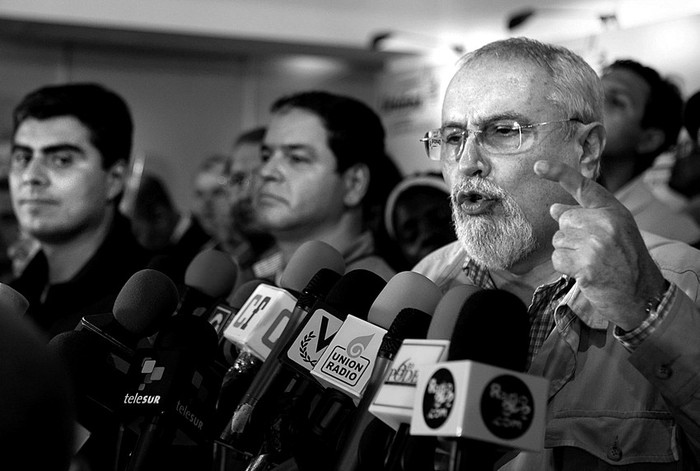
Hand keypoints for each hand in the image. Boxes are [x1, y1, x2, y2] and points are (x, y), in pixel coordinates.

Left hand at [534, 160, 665, 330]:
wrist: (641, 295)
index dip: (559, 173)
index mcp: (614, 211)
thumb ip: (587, 218)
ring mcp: (596, 243)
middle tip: (592, 251)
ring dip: (568, 254)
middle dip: (570, 236)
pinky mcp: (586, 263)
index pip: (584, 187)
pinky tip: (584, 273)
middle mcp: (606, 222)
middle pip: (564, 220)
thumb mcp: (613, 232)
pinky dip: (565, 268)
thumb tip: (554, 209)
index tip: (538, 166)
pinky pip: (557, 258)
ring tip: (590, 263)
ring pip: (558, 240)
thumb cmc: (625, 263)